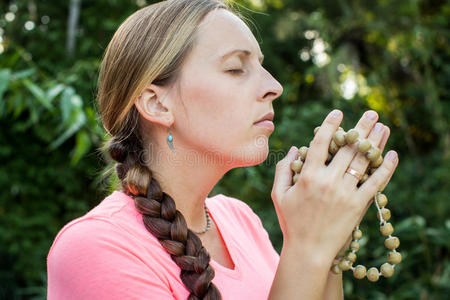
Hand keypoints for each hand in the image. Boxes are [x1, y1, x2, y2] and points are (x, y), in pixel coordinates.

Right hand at [271, 110, 398, 263]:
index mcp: (307, 176)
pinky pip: (375, 183)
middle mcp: (327, 180)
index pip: (320, 143)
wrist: (309, 250)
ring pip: (362, 161)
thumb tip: (295, 147)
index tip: (338, 112)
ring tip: (383, 127)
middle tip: (372, 113)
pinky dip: (386, 168)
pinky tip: (392, 154)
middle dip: (360, 127)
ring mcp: (344, 192)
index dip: (330, 125)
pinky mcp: (358, 205)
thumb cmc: (291, 222)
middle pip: (347, 148)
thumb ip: (283, 169)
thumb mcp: (279, 195)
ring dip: (375, 141)